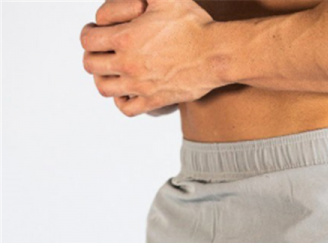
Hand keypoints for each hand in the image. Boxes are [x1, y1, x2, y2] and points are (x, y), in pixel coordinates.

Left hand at [80, 0, 219, 116]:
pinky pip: (126, 108)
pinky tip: (127, 90)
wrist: (217, 55)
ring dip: (104, 77)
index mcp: (125, 38)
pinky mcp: (155, 101)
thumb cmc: (194, 24)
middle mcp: (129, 65)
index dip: (89, 33)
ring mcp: (141, 86)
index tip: (98, 31)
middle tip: (105, 50)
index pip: (87, 40)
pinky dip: (121, 100)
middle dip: (94, 54)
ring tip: (113, 70)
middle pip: (90, 65)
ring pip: (104, 88)